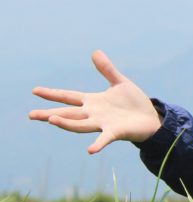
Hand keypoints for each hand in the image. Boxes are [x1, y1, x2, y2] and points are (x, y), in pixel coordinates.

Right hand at [29, 50, 161, 153]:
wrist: (151, 118)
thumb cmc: (134, 103)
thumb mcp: (120, 83)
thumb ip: (107, 69)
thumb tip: (95, 52)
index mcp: (93, 101)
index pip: (69, 96)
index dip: (53, 93)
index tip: (35, 90)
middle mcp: (94, 114)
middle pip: (68, 113)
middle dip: (50, 114)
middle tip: (31, 115)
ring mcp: (103, 123)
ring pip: (80, 124)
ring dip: (66, 123)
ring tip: (51, 120)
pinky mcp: (115, 132)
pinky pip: (104, 138)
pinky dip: (98, 144)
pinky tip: (90, 150)